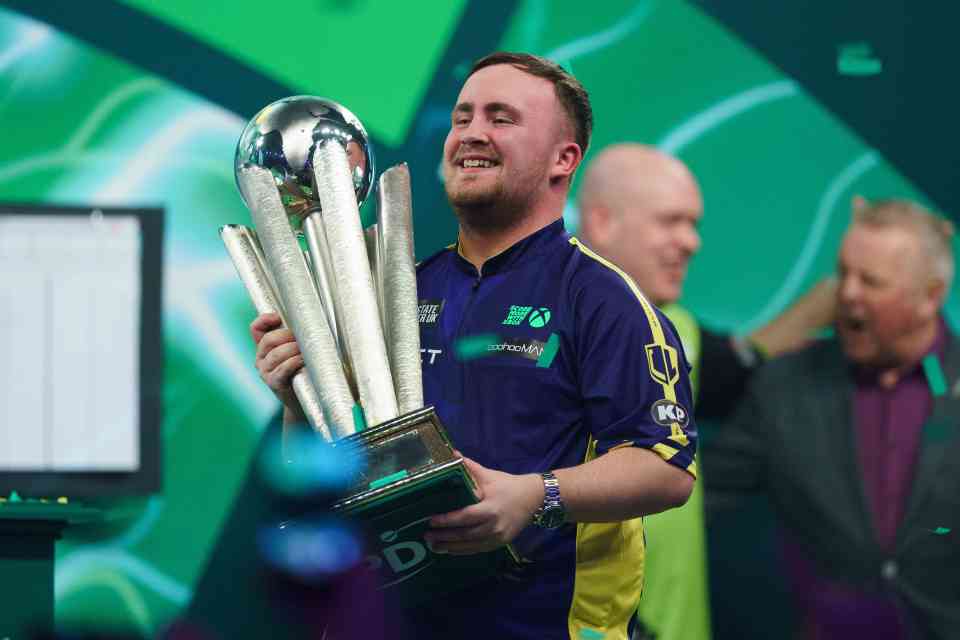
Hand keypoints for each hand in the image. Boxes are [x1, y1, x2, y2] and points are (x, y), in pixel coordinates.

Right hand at [250, 312, 303, 410]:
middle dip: (287, 335)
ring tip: (306, 350)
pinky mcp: (273, 383)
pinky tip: (303, 360)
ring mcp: (265, 372)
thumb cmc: (301, 371)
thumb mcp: (295, 352)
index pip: (256, 328)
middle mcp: (261, 359)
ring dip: (294, 349)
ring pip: (276, 354)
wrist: (301, 399)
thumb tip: (307, 323)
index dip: (264, 319)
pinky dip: (294, 362)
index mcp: (263, 348)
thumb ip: (294, 338)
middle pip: (269, 339)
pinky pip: (282, 368)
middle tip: (303, 338)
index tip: (278, 317)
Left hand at [423, 456, 543, 554]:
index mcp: (490, 508)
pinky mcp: (500, 543)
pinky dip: (462, 551)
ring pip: (470, 546)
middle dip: (444, 537)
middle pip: (465, 535)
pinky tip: (450, 550)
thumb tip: (452, 454)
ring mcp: (498, 537)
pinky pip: (478, 549)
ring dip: (450, 547)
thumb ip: (469, 467)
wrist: (533, 498)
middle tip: (426, 536)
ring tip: (434, 546)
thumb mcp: (489, 475)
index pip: (464, 516)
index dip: (447, 520)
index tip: (431, 521)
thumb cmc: (508, 485)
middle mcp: (494, 526)